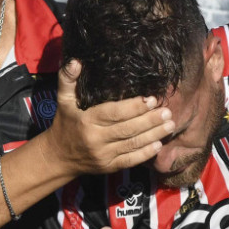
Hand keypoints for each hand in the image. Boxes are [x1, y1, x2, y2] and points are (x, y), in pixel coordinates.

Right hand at [46, 60, 172, 174]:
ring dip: (154, 135)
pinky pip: (130, 160)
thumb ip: (68, 80)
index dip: (135, 107)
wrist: (58, 157)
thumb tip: (75, 61)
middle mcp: (96, 138)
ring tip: (170, 125)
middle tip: (167, 112)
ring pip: (132, 144)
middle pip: (128, 129)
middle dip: (150, 120)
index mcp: (88, 120)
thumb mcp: (63, 100)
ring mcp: (104, 154)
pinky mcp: (109, 167)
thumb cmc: (65, 123)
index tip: (152, 99)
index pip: (115, 113)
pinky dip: (145, 153)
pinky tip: (159, 144)